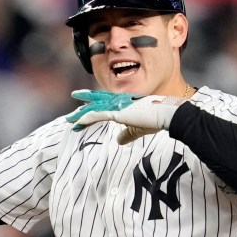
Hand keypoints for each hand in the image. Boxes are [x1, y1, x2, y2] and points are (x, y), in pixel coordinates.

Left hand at [66, 90, 185, 143]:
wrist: (167, 114)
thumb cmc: (157, 120)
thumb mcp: (138, 129)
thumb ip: (127, 134)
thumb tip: (118, 141)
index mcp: (126, 102)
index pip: (108, 100)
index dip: (97, 100)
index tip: (88, 101)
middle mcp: (120, 101)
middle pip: (98, 99)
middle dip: (85, 97)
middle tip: (74, 95)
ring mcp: (117, 105)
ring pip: (94, 108)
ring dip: (80, 114)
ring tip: (69, 119)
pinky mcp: (116, 112)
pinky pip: (96, 114)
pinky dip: (85, 119)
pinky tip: (77, 123)